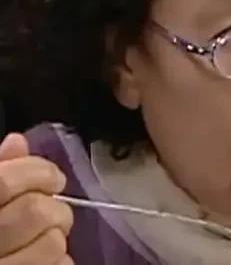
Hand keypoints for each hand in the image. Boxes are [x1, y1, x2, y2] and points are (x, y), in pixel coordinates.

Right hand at [0, 134, 73, 263]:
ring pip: (52, 243)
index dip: (39, 172)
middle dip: (54, 208)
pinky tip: (41, 259)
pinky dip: (60, 260)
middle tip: (51, 212)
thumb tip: (17, 142)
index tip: (53, 179)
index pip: (5, 182)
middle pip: (35, 211)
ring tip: (44, 238)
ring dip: (57, 236)